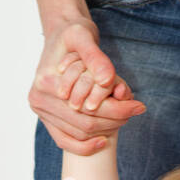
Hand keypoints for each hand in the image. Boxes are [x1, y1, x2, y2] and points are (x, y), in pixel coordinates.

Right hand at [28, 16, 144, 153]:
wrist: (60, 36)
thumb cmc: (73, 33)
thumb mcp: (84, 35)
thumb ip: (96, 56)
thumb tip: (108, 80)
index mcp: (47, 83)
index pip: (88, 106)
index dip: (117, 109)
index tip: (139, 105)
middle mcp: (39, 100)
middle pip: (84, 124)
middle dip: (114, 120)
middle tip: (135, 111)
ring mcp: (41, 112)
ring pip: (79, 134)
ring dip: (105, 130)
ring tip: (124, 118)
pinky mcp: (45, 120)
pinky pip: (65, 142)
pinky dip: (85, 146)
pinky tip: (104, 141)